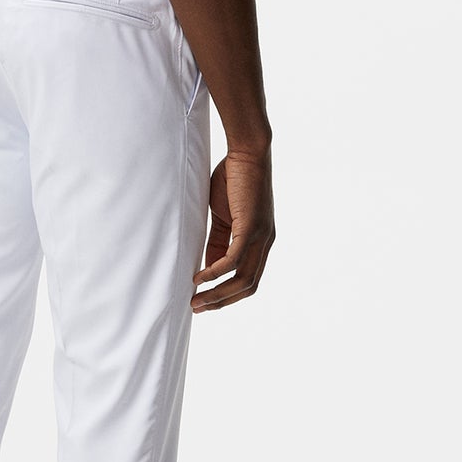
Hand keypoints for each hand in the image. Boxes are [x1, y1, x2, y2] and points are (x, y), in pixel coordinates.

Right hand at [191, 147, 274, 311]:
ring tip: (196, 301)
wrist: (247, 152)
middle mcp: (265, 243)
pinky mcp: (252, 227)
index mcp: (260, 241)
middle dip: (221, 302)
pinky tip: (199, 278)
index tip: (204, 302)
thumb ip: (218, 241)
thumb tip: (209, 267)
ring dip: (218, 294)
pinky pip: (233, 259)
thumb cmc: (232, 179)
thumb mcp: (223, 216)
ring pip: (243, 279)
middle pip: (248, 287)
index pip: (248, 279)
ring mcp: (261, 237)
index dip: (227, 295)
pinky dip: (216, 272)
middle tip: (197, 309)